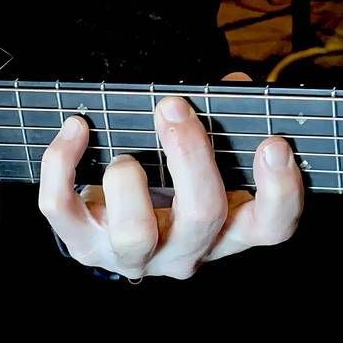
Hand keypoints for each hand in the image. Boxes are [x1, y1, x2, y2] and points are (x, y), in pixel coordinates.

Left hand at [35, 87, 303, 279]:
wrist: (110, 224)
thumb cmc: (166, 180)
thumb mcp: (204, 158)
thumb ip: (225, 122)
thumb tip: (234, 86)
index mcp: (228, 228)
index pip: (272, 226)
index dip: (280, 191)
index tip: (272, 143)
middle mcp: (186, 251)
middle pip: (204, 217)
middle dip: (189, 156)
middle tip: (173, 108)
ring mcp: (133, 256)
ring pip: (135, 234)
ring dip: (128, 181)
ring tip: (124, 155)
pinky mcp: (83, 246)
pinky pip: (62, 209)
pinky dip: (62, 164)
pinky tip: (75, 129)